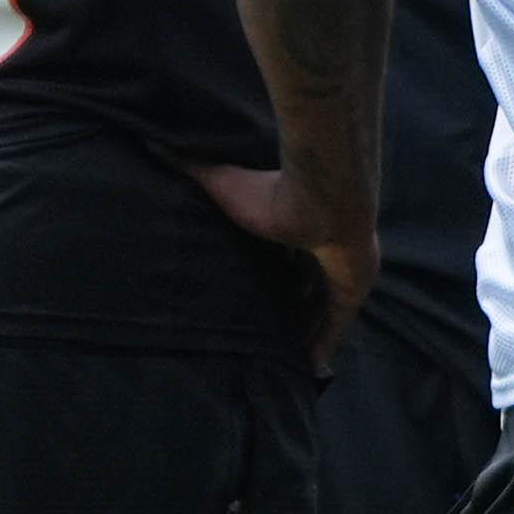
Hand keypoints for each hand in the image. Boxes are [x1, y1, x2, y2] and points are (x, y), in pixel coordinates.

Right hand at [195, 163, 381, 360]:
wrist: (321, 198)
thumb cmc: (272, 191)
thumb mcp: (222, 181)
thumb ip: (196, 168)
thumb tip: (160, 146)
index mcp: (296, 223)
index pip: (286, 253)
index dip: (273, 274)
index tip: (254, 292)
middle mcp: (322, 247)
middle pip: (306, 284)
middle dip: (292, 306)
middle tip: (268, 332)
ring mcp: (341, 269)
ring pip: (322, 308)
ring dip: (307, 329)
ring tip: (285, 356)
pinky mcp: (353, 289)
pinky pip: (338, 323)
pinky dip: (325, 344)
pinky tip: (311, 367)